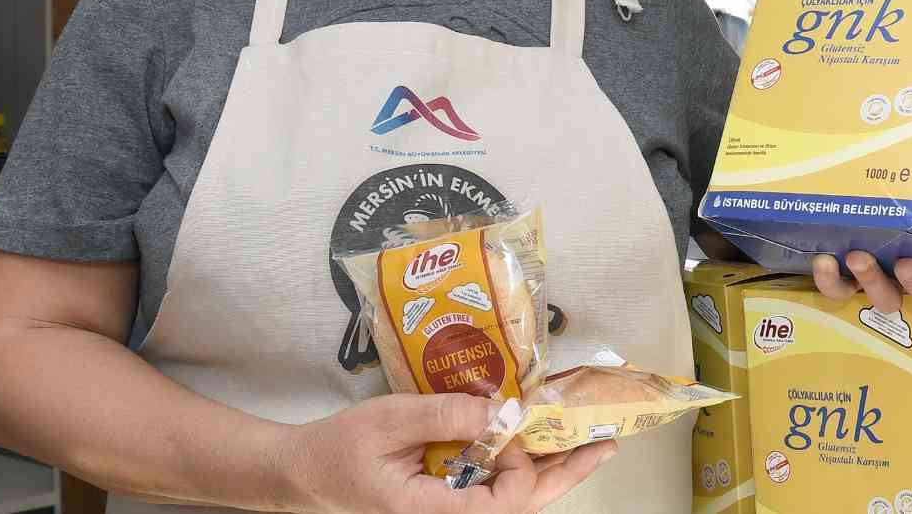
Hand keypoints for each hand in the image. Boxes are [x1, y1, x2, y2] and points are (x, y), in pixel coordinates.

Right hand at [287, 392, 615, 513]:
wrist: (306, 470)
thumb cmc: (341, 448)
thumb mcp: (390, 421)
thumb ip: (445, 415)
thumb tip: (501, 408)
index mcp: (433, 511)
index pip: (503, 505)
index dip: (523, 470)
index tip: (513, 428)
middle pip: (522, 504)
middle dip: (566, 473)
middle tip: (606, 444)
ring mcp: (451, 506)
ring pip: (512, 495)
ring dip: (549, 467)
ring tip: (587, 440)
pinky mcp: (448, 492)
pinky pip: (493, 483)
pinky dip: (519, 460)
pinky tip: (536, 438)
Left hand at [811, 130, 911, 314]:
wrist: (844, 167)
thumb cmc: (903, 175)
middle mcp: (909, 266)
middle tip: (906, 263)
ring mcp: (875, 273)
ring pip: (881, 297)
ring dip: (872, 282)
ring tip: (858, 256)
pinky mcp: (840, 271)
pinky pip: (837, 291)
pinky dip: (830, 283)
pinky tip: (824, 261)